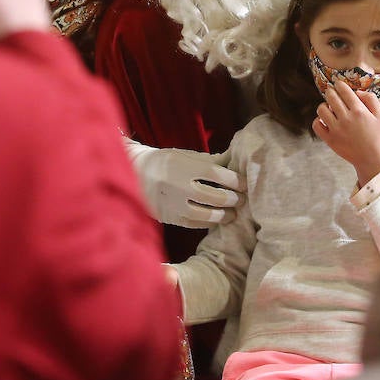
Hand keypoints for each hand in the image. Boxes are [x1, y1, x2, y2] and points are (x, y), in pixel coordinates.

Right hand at [126, 141, 244, 228]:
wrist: (134, 174)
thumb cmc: (164, 161)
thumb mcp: (185, 155)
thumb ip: (209, 160)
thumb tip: (233, 161)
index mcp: (185, 166)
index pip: (217, 175)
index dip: (235, 180)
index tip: (245, 183)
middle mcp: (180, 186)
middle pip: (215, 197)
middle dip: (233, 199)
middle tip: (242, 199)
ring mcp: (174, 204)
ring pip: (206, 215)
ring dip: (224, 215)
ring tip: (232, 213)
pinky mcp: (169, 217)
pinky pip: (194, 224)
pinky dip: (208, 222)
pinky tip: (215, 219)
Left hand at [313, 81, 379, 185]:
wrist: (371, 158)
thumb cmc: (376, 135)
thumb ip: (371, 99)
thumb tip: (357, 91)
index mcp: (359, 111)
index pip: (344, 90)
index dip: (339, 84)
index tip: (338, 84)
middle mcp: (346, 119)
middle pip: (331, 97)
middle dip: (330, 91)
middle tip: (332, 92)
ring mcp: (336, 130)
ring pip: (321, 109)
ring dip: (324, 105)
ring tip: (329, 108)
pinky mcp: (330, 139)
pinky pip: (316, 125)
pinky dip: (318, 120)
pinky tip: (325, 120)